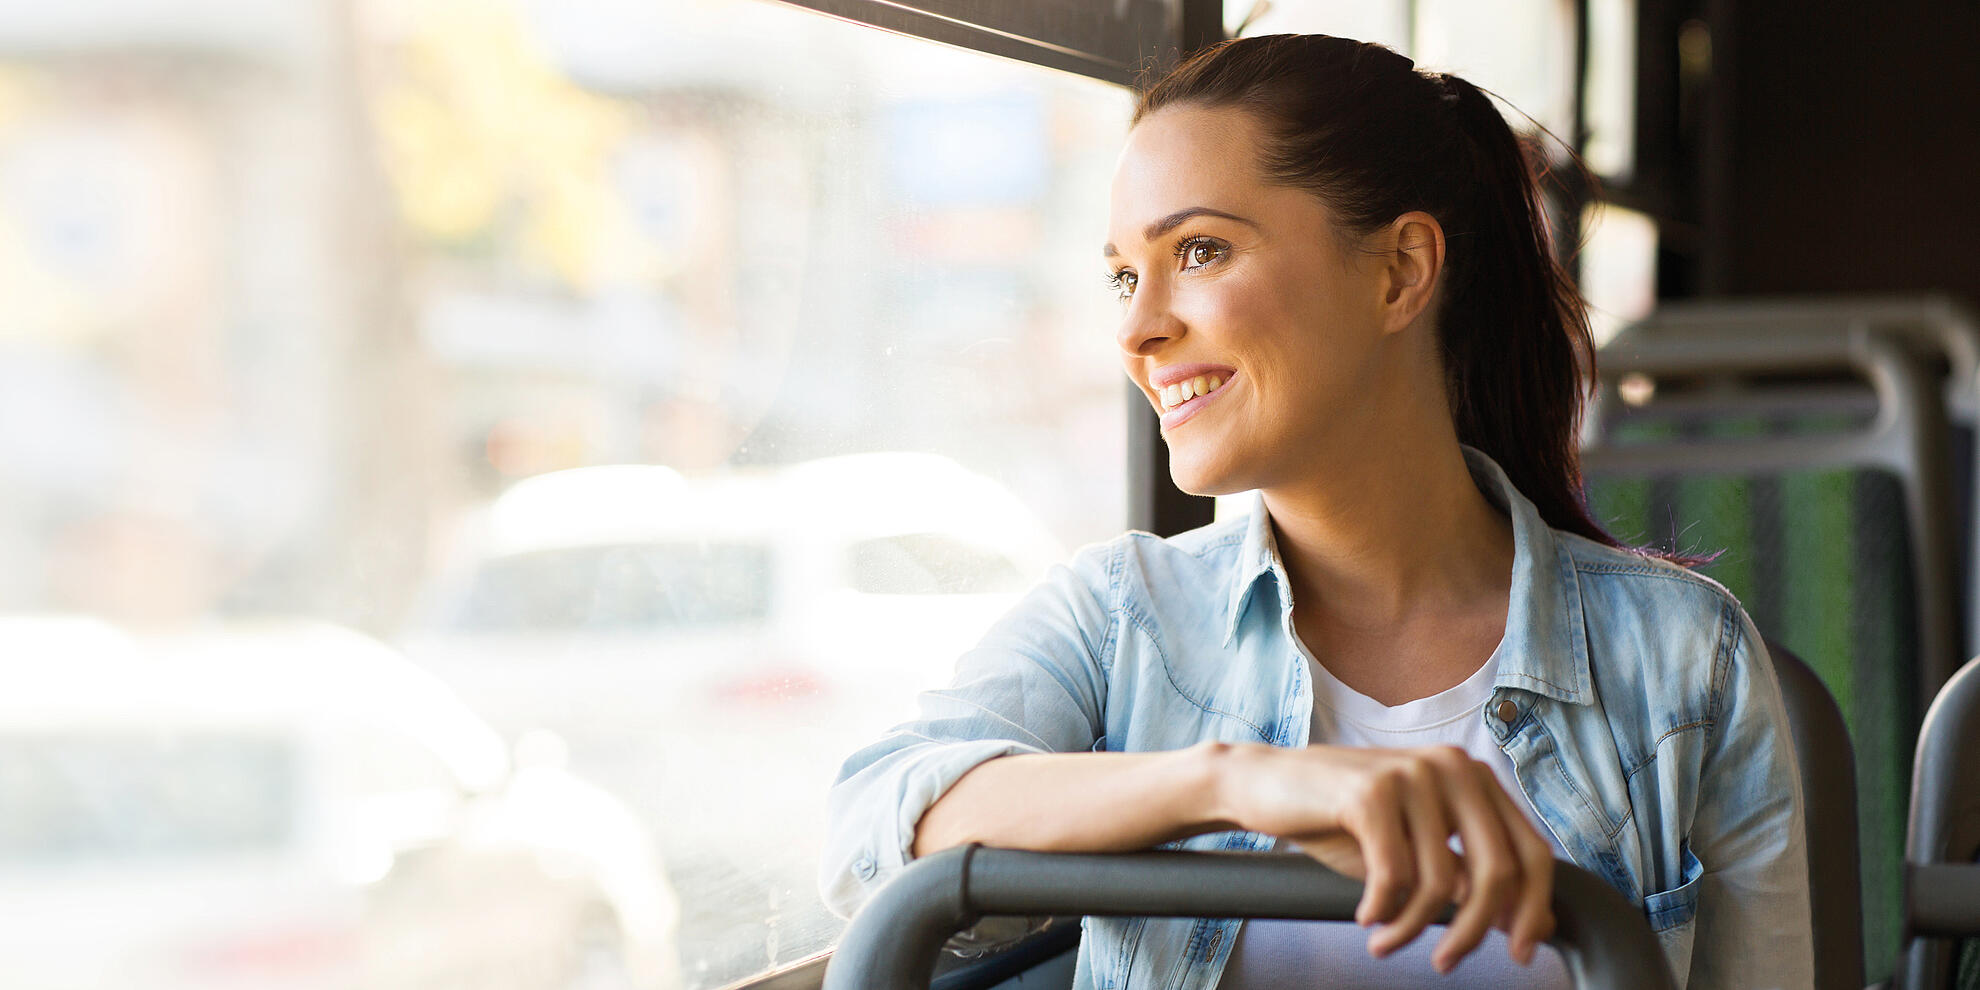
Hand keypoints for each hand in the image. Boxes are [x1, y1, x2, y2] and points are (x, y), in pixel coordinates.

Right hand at [1216, 743, 1555, 970]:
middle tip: (1446, 961)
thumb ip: (1469, 874)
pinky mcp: (1372, 792)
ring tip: (1386, 940)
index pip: (1533, 851)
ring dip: (1412, 928)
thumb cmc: (1342, 819)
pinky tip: (1365, 915)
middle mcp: (1452, 767)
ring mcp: (1412, 774)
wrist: (1265, 785)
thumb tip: (1531, 926)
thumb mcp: (1416, 849)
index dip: (1534, 909)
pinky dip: (1382, 910)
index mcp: (1472, 777)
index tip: (1521, 951)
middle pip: (1499, 871)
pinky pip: (1395, 877)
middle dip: (1476, 930)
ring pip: (1441, 882)